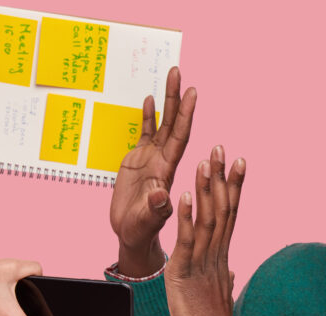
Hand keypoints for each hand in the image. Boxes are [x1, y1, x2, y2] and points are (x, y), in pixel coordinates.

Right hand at [110, 66, 195, 276]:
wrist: (133, 234)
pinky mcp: (138, 161)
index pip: (180, 137)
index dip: (187, 116)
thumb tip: (162, 194)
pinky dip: (147, 116)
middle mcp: (163, 160)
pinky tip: (148, 98)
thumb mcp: (148, 220)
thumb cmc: (142, 230)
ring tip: (170, 75)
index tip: (193, 93)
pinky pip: (144, 133)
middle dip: (177, 98)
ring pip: (161, 124)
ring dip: (166, 101)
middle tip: (179, 72)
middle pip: (173, 123)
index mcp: (167, 171)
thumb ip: (155, 208)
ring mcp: (151, 159)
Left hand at [163, 146, 247, 315]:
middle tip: (221, 148)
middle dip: (222, 177)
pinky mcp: (185, 271)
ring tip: (204, 162)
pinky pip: (186, 240)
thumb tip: (232, 274)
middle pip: (222, 208)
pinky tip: (181, 196)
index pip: (230, 213)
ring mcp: (201, 261)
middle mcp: (215, 253)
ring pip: (206, 218)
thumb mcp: (219, 294)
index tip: (238, 162)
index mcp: (220, 255)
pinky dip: (184, 217)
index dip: (233, 187)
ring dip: (205, 189)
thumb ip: (225, 279)